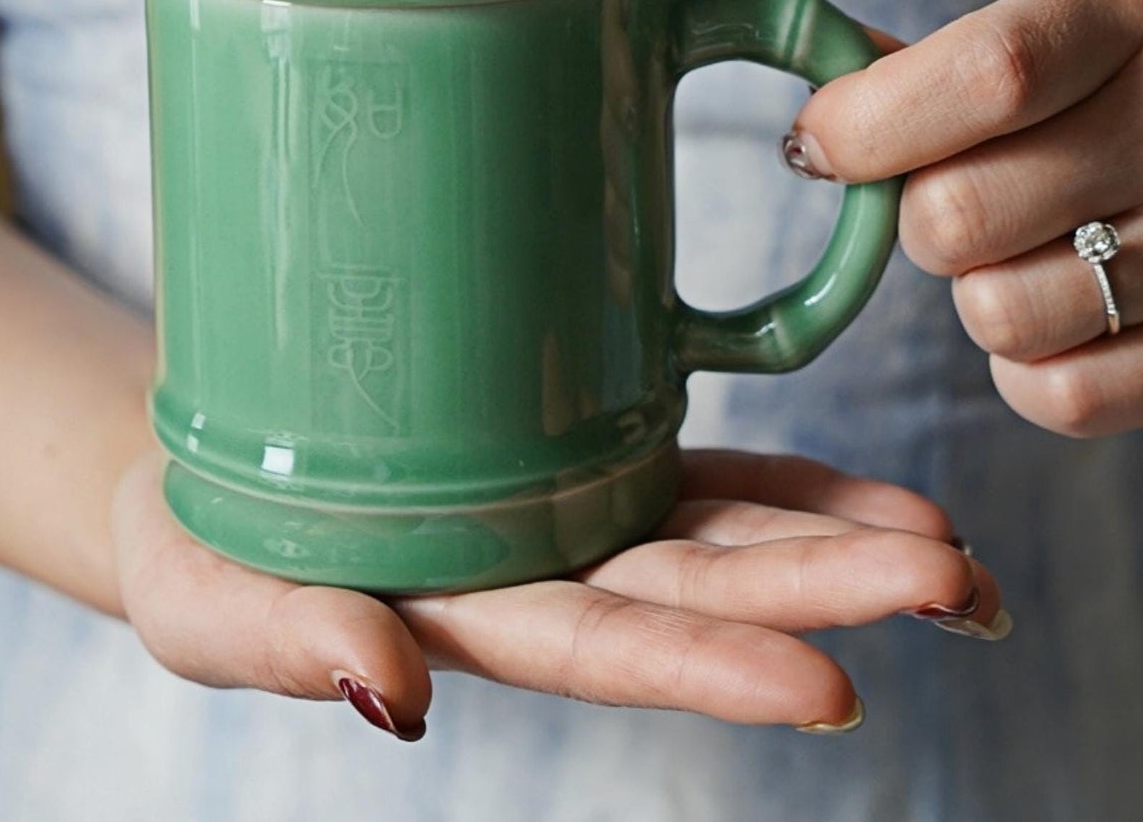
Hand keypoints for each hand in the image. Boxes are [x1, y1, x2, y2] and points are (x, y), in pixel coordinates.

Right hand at [112, 447, 1000, 740]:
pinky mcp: (570, 450)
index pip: (600, 653)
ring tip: (944, 548)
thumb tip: (386, 693)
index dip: (707, 671)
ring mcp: (566, 514)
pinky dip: (783, 486)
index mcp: (463, 623)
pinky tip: (864, 492)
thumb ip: (288, 643)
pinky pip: (693, 474)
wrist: (209, 466)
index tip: (826, 688)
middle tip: (946, 586)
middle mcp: (540, 578)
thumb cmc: (196, 546)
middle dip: (818, 594)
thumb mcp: (205, 603)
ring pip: (715, 535)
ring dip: (831, 542)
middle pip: (693, 592)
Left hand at [788, 0, 1142, 436]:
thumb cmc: (1091, 86)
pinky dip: (1028, 373)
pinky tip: (1052, 314)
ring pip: (998, 316)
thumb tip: (816, 130)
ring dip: (975, 295)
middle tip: (949, 197)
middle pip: (957, 214)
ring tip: (1018, 252)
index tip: (814, 144)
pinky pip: (1063, 398)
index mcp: (1121, 18)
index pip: (987, 76)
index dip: (868, 124)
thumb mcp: (1031, 34)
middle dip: (916, 217)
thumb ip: (919, 70)